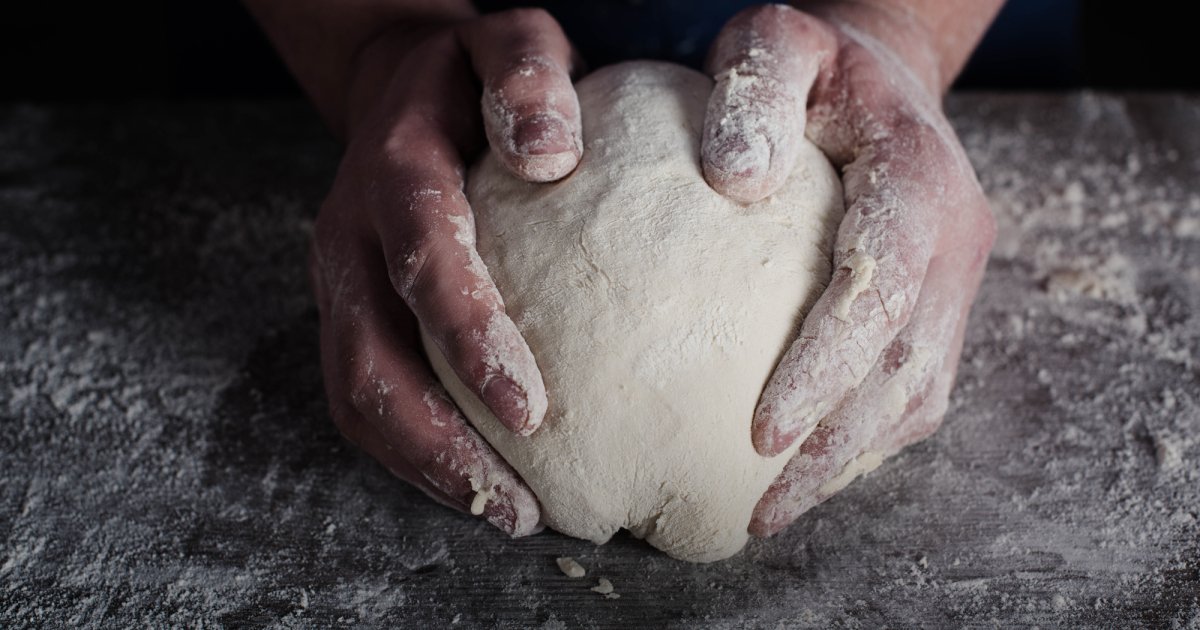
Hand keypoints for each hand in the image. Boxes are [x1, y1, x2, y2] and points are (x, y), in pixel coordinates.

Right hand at [309, 9, 582, 535]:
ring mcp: (340, 282)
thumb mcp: (509, 40)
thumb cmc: (473, 73)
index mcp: (394, 170)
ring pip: (354, 395)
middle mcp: (350, 236)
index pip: (421, 260)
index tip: (533, 410)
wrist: (397, 84)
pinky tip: (480, 481)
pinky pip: (366, 396)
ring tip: (508, 515)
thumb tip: (549, 154)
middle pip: (366, 360)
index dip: (468, 338)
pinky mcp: (351, 313)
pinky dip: (416, 452)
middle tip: (520, 507)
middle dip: (437, 443)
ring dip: (424, 467)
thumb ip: (528, 75)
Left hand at [700, 4, 996, 534]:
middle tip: (762, 507)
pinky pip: (915, 385)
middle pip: (908, 365)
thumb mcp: (773, 43)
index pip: (882, 287)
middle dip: (836, 446)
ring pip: (920, 391)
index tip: (763, 431)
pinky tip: (806, 467)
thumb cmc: (810, 63)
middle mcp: (954, 237)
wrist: (871, 74)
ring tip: (773, 509)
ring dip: (851, 460)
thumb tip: (735, 180)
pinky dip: (865, 437)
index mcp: (918, 175)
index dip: (830, 365)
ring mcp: (954, 277)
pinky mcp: (936, 303)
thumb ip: (755, 94)